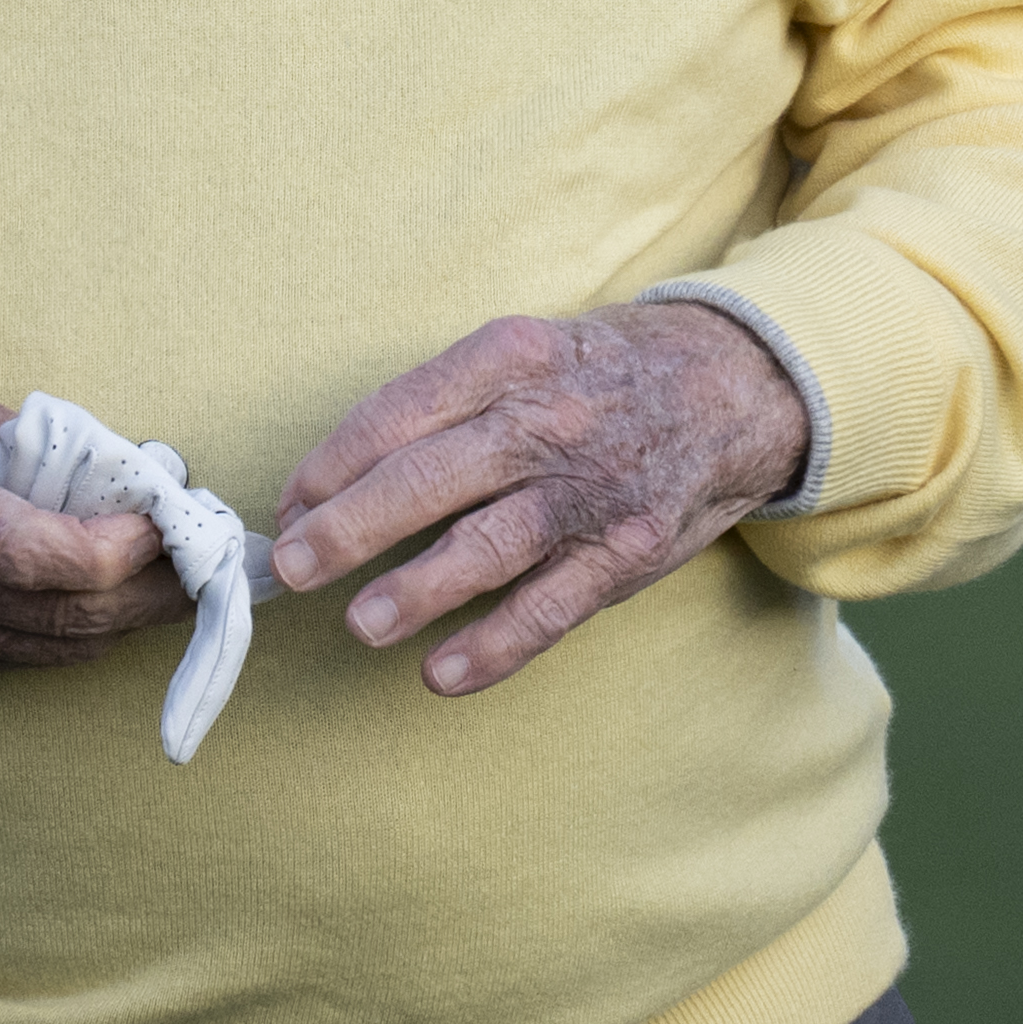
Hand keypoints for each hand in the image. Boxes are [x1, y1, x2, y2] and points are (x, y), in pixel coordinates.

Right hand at [0, 345, 183, 686]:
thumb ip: (32, 441)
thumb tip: (129, 471)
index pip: (46, 560)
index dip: (126, 548)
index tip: (170, 511)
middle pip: (71, 616)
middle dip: (158, 588)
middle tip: (211, 549)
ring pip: (61, 648)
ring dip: (133, 615)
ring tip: (182, 569)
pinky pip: (29, 655)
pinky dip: (82, 626)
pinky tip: (111, 587)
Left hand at [269, 303, 807, 698]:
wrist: (735, 384)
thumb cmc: (597, 372)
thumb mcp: (522, 350)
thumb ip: (439, 404)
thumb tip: (336, 478)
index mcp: (506, 358)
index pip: (396, 413)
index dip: (331, 466)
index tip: (287, 508)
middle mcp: (547, 420)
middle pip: (429, 478)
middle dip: (349, 527)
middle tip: (292, 567)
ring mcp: (590, 492)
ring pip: (487, 546)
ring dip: (416, 591)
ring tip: (359, 624)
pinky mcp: (628, 553)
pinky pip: (550, 608)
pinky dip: (494, 647)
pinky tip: (442, 673)